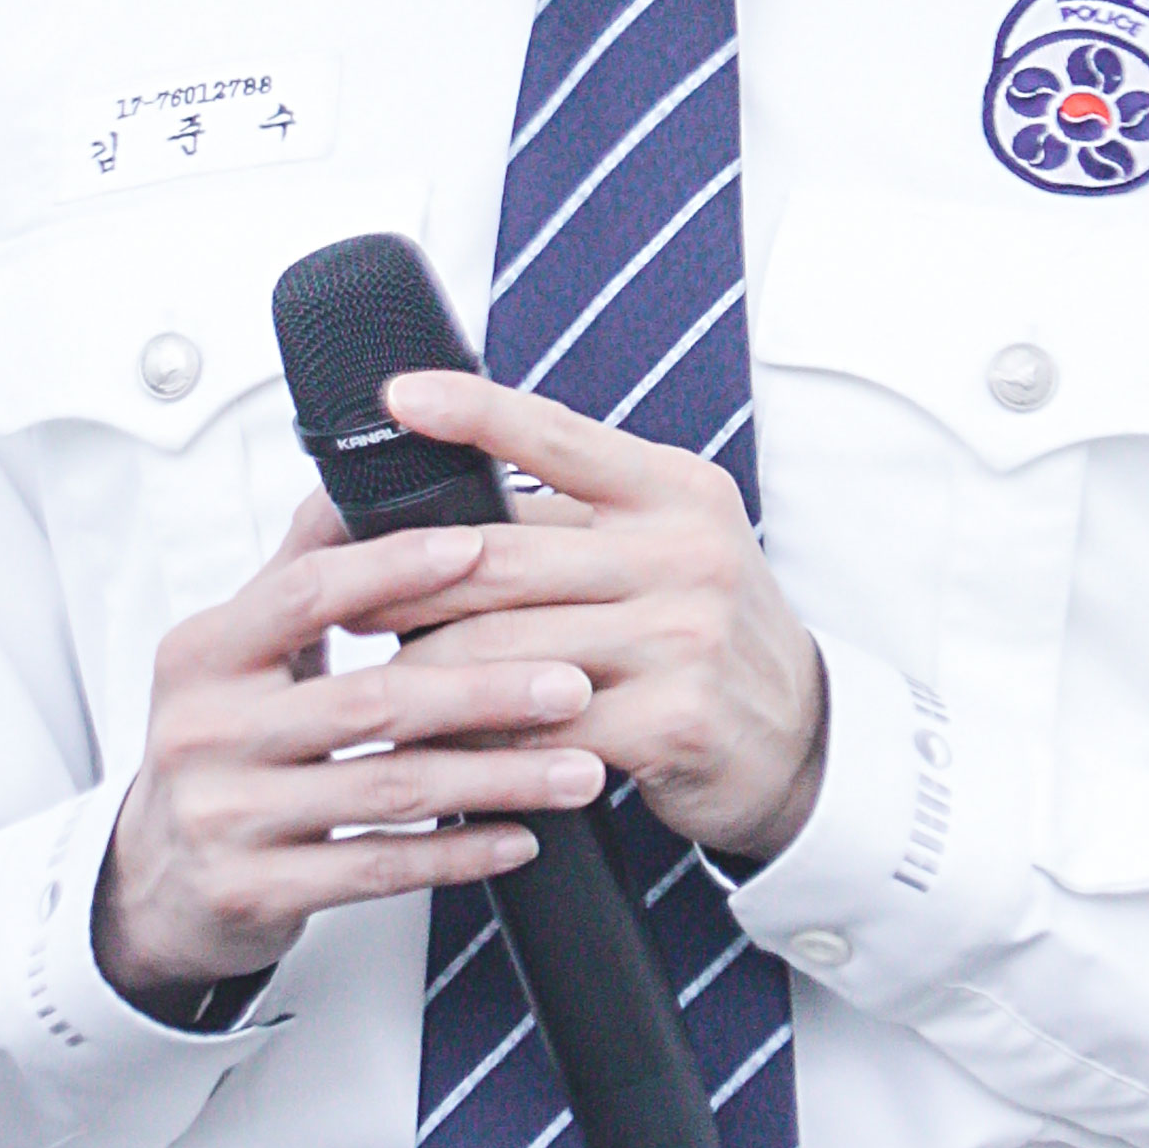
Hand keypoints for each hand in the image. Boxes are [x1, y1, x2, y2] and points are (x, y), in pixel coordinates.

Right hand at [92, 500, 605, 1006]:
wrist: (155, 878)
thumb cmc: (218, 741)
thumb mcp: (236, 648)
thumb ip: (300, 567)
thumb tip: (359, 473)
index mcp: (205, 652)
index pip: (308, 592)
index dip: (397, 566)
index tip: (484, 550)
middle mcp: (207, 731)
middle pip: (368, 699)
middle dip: (484, 689)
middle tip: (572, 680)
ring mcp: (227, 817)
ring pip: (389, 789)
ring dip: (497, 777)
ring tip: (577, 766)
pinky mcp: (254, 891)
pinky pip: (378, 868)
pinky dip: (458, 851)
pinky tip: (520, 836)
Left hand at [380, 369, 827, 863]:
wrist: (801, 733)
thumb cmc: (701, 626)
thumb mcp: (665, 543)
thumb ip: (575, 518)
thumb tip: (445, 498)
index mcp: (672, 488)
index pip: (557, 435)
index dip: (471, 411)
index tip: (396, 395)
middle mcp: (682, 550)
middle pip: (505, 557)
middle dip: (409, 583)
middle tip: (347, 600)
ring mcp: (682, 635)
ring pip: (508, 650)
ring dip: (429, 676)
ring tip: (380, 689)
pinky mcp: (673, 720)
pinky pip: (541, 731)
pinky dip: (482, 745)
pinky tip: (447, 751)